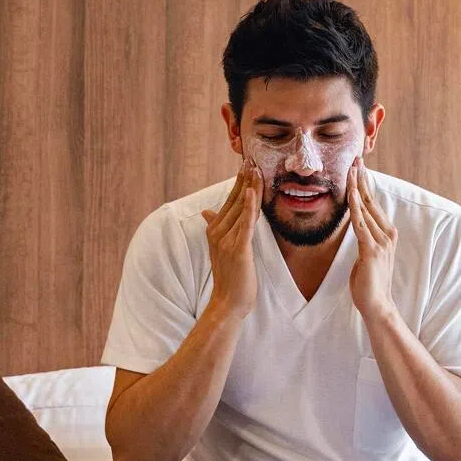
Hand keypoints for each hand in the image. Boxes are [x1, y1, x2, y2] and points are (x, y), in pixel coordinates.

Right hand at [201, 157, 261, 318]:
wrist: (227, 303)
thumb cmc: (229, 278)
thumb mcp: (221, 249)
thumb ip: (215, 227)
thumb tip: (205, 211)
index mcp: (215, 230)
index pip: (230, 201)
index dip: (238, 182)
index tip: (246, 164)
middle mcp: (218, 232)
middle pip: (235, 200)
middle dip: (244, 179)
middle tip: (252, 158)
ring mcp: (227, 240)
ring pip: (241, 209)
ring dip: (249, 187)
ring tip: (256, 168)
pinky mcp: (238, 249)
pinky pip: (245, 225)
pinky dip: (249, 208)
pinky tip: (253, 193)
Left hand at [347, 155, 397, 321]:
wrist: (377, 305)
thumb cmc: (369, 284)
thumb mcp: (366, 257)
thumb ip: (365, 242)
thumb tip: (360, 231)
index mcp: (387, 235)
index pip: (375, 205)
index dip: (366, 185)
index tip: (359, 169)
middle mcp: (388, 235)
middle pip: (373, 201)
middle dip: (363, 179)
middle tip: (356, 159)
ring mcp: (382, 242)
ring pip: (367, 209)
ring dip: (358, 188)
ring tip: (352, 170)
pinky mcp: (372, 251)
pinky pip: (361, 225)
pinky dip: (356, 209)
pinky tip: (351, 195)